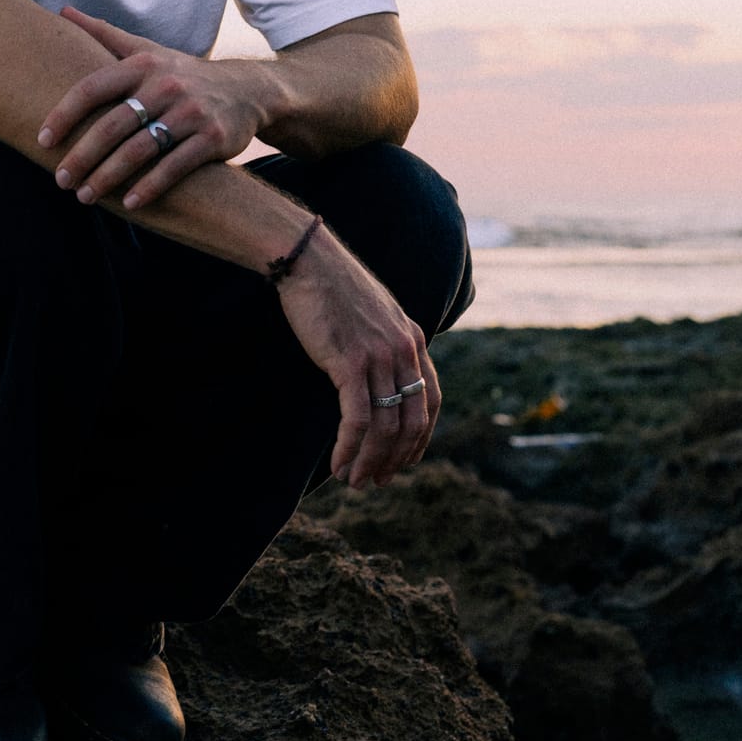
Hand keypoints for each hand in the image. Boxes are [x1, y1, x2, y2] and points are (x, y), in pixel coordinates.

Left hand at [36, 6, 264, 208]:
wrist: (247, 90)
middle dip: (82, 156)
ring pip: (140, 150)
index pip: (93, 88)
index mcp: (142, 65)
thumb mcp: (147, 51)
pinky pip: (174, 167)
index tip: (42, 140)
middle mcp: (165, 85)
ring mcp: (191, 112)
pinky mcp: (212, 138)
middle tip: (60, 179)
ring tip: (86, 196)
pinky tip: (129, 203)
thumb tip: (62, 11)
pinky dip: (149, 188)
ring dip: (108, 177)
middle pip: (113, 125)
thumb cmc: (182, 74)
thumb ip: (104, 34)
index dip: (64, 114)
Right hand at [277, 224, 440, 489]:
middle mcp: (404, 350)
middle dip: (395, 459)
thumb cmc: (333, 285)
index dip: (421, 437)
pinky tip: (337, 463)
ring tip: (353, 480)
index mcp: (414, 339)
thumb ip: (386, 342)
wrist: (309, 260)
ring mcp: (379, 357)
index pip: (432, 400)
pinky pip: (357, 418)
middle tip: (374, 480)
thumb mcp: (375, 312)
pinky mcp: (349, 362)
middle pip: (411, 421)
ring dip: (370, 461)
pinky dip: (349, 448)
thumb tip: (381, 376)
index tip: (405, 460)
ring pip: (385, 426)